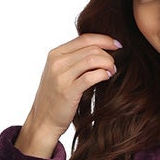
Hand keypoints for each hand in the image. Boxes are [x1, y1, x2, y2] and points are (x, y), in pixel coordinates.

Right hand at [19, 33, 120, 151]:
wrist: (42, 121)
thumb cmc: (55, 98)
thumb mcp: (59, 73)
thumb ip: (73, 60)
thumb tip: (98, 51)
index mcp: (55, 54)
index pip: (85, 38)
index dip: (104, 39)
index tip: (117, 45)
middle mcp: (57, 62)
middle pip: (91, 48)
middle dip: (108, 54)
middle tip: (114, 65)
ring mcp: (61, 76)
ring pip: (93, 59)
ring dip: (107, 64)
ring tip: (112, 71)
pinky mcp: (69, 91)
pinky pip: (91, 76)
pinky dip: (103, 74)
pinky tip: (106, 77)